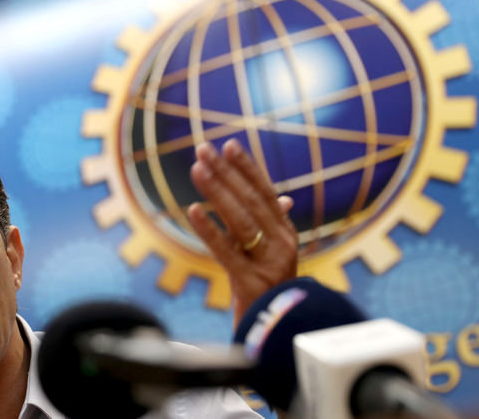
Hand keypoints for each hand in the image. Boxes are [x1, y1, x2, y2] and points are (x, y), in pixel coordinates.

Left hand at [187, 138, 297, 326]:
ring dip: (217, 192)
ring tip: (197, 169)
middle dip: (226, 172)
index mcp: (286, 234)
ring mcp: (269, 263)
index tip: (229, 144)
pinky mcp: (251, 282)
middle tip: (203, 149)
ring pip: (241, 221)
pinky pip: (226, 251)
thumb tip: (282, 197)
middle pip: (251, 201)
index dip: (247, 168)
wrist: (274, 335)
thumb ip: (273, 225)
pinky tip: (192, 211)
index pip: (265, 193)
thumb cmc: (269, 292)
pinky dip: (209, 229)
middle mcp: (283, 244)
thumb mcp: (274, 256)